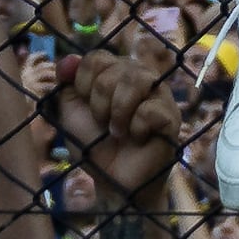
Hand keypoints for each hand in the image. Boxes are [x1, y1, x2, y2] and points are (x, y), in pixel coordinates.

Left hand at [74, 31, 189, 202]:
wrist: (113, 181)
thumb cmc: (95, 146)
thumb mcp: (72, 114)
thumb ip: (68, 85)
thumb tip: (66, 60)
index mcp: (115, 72)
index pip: (97, 58)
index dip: (84, 83)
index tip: (87, 107)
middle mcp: (139, 76)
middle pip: (116, 67)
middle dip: (100, 102)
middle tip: (103, 123)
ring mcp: (159, 94)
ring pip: (136, 80)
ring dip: (118, 112)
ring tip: (118, 132)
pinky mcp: (171, 116)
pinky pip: (150, 109)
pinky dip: (136, 128)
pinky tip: (138, 138)